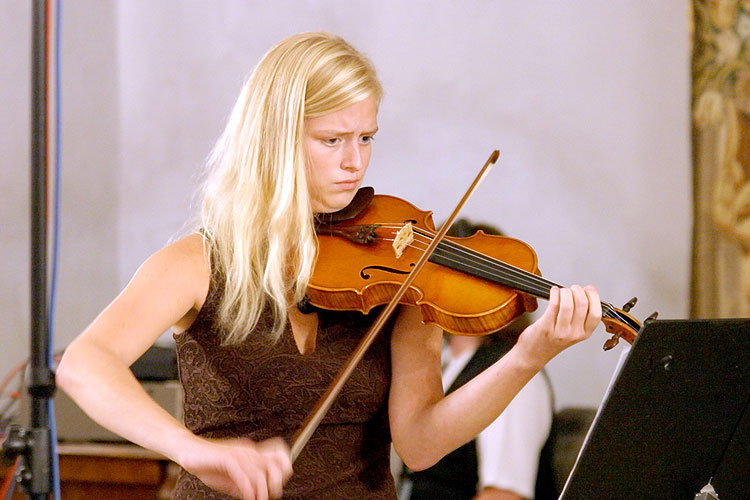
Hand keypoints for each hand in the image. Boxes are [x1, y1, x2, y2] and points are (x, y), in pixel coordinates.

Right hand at [178, 436, 292, 499]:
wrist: (188, 451)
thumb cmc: (208, 464)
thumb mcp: (230, 477)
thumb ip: (243, 483)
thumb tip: (256, 494)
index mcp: (251, 452)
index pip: (278, 455)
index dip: (284, 470)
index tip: (276, 487)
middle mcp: (248, 450)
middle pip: (273, 464)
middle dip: (275, 483)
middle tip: (268, 496)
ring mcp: (238, 453)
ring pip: (259, 473)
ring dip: (260, 491)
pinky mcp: (227, 458)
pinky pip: (243, 475)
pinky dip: (248, 489)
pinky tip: (247, 497)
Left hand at [516, 285, 601, 367]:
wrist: (534, 354)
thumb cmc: (551, 342)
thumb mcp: (572, 333)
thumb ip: (580, 317)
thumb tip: (587, 294)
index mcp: (584, 334)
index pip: (596, 313)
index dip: (594, 297)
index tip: (589, 289)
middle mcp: (573, 333)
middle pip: (582, 304)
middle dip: (577, 290)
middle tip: (573, 288)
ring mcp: (560, 331)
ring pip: (568, 303)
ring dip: (565, 291)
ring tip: (562, 291)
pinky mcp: (546, 326)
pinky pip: (554, 304)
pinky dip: (555, 293)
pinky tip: (554, 292)